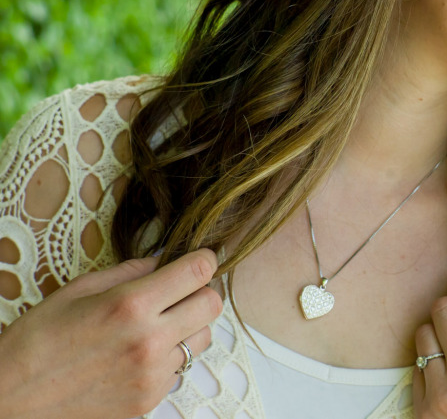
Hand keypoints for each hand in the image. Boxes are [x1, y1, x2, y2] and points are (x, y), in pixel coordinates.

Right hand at [0, 248, 221, 418]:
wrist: (10, 402)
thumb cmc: (36, 342)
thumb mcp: (78, 291)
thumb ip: (130, 272)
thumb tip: (163, 262)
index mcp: (131, 305)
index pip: (198, 272)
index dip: (204, 260)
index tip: (200, 258)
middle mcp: (149, 341)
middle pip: (212, 304)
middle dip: (202, 291)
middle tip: (180, 290)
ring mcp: (152, 375)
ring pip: (202, 339)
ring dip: (188, 326)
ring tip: (155, 325)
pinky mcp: (148, 400)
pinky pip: (179, 369)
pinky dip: (169, 357)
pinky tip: (138, 354)